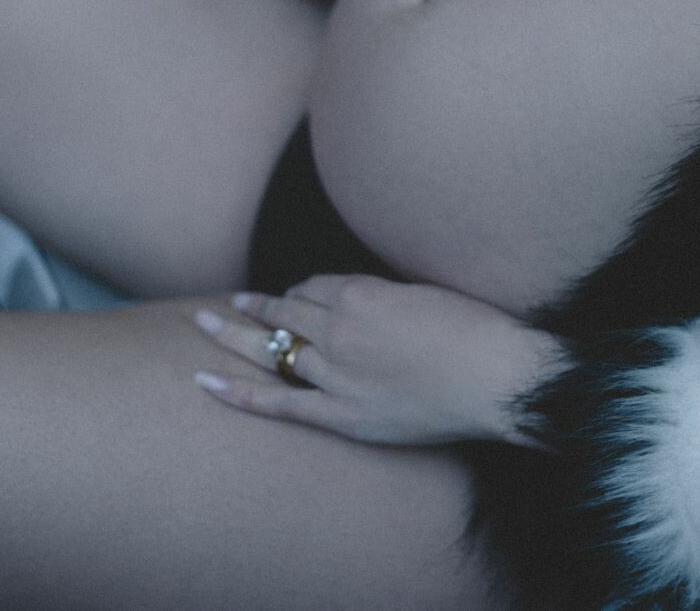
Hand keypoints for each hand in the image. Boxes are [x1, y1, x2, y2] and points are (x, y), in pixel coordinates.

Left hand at [190, 275, 564, 446]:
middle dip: (255, 306)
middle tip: (228, 303)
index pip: (315, 286)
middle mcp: (339, 329)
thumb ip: (383, 296)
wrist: (496, 377)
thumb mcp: (424, 293)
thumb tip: (360, 303)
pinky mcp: (341, 413)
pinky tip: (203, 382)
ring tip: (208, 325)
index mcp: (361, 293)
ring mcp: (336, 373)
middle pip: (285, 312)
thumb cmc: (475, 330)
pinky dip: (239, 393)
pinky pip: (279, 401)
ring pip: (275, 349)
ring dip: (239, 336)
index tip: (294, 296)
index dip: (302, 291)